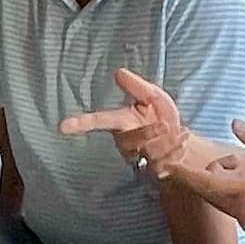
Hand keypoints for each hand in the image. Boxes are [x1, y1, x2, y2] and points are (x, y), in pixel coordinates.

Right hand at [58, 69, 195, 174]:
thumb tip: (118, 72)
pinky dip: (177, 151)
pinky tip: (182, 144)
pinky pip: (163, 164)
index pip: (99, 121)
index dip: (80, 124)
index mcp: (121, 122)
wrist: (181, 141)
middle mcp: (125, 142)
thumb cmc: (161, 116)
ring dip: (169, 142)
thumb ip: (137, 86)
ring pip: (148, 153)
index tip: (62, 127)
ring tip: (178, 133)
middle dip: (150, 133)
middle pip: (131, 141)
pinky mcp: (151, 172)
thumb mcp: (153, 96)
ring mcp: (137, 159)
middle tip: (165, 125)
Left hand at [177, 122, 244, 240]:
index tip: (166, 165)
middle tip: (235, 161)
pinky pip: (233, 209)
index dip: (182, 174)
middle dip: (212, 173)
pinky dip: (236, 196)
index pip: (205, 181)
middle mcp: (242, 208)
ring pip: (221, 200)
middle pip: (209, 190)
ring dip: (225, 185)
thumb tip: (235, 125)